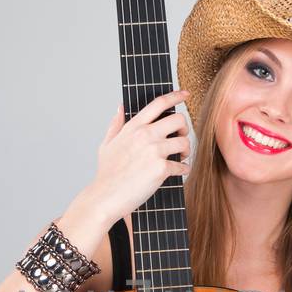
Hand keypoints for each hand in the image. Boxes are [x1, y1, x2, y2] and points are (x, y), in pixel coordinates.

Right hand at [83, 88, 191, 221]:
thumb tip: (120, 107)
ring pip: (184, 142)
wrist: (105, 196)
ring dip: (187, 150)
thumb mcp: (107, 144)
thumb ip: (116, 124)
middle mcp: (145, 135)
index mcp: (133, 127)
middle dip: (184, 129)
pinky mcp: (161, 169)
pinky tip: (179, 172)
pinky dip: (184, 169)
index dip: (175, 96)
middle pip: (179, 120)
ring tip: (181, 157)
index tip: (185, 94)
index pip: (158, 104)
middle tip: (180, 138)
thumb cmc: (106, 173)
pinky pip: (183, 165)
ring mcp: (154, 151)